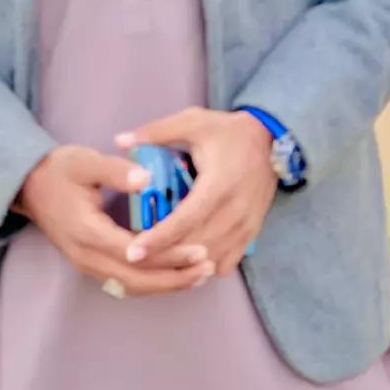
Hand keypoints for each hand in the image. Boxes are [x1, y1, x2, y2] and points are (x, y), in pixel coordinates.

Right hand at [13, 145, 216, 295]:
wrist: (28, 185)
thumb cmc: (59, 170)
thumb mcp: (86, 161)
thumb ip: (116, 171)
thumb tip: (147, 179)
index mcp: (87, 231)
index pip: (135, 253)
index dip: (168, 255)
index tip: (199, 249)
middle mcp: (86, 256)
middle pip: (136, 279)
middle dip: (174, 278)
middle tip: (208, 268)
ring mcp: (86, 264)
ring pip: (131, 286)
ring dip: (165, 285)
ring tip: (199, 276)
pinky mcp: (90, 264)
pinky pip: (124, 282)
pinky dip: (151, 282)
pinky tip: (174, 275)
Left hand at [115, 107, 278, 277]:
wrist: (270, 140)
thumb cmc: (226, 132)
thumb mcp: (193, 121)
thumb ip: (157, 131)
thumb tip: (119, 140)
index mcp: (218, 184)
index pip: (186, 220)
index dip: (159, 238)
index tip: (134, 251)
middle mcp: (235, 211)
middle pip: (196, 245)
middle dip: (164, 256)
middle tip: (134, 260)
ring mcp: (246, 226)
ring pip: (211, 259)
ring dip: (183, 266)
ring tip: (153, 266)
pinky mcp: (252, 233)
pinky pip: (226, 262)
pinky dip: (205, 268)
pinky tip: (184, 264)